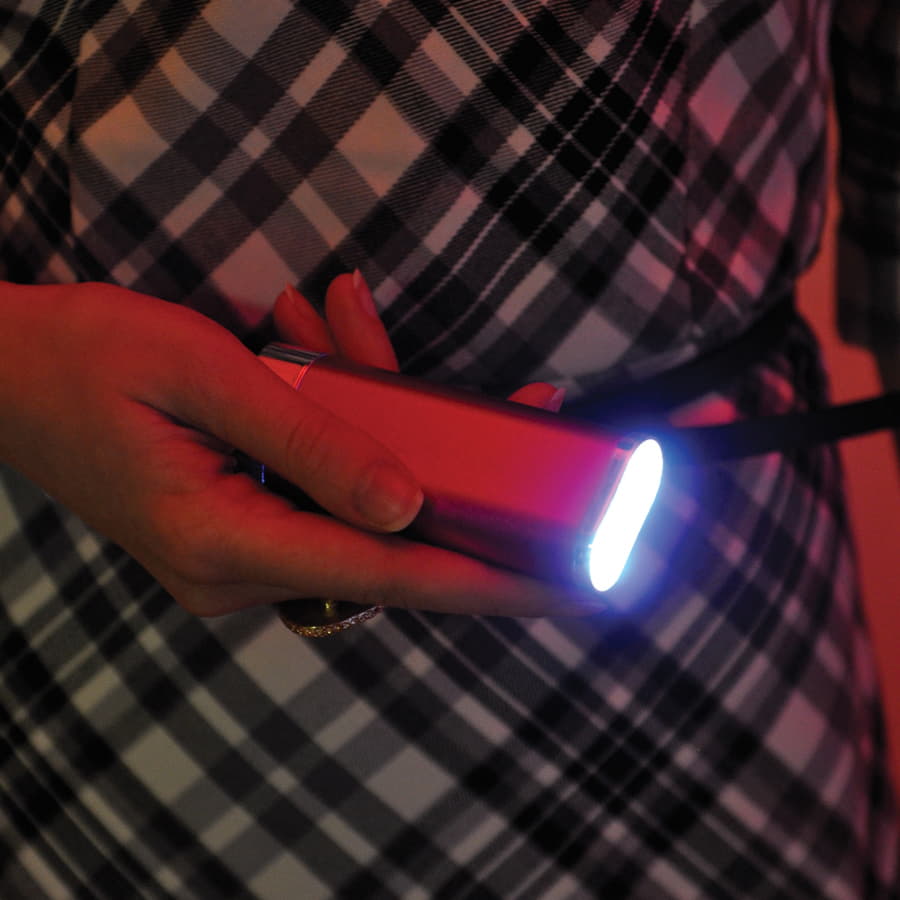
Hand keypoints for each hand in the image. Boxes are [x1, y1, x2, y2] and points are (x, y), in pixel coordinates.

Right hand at [0, 279, 588, 617]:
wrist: (4, 369)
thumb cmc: (89, 358)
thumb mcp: (207, 375)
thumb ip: (313, 441)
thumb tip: (409, 506)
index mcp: (226, 541)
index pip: (392, 572)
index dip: (490, 578)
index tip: (569, 583)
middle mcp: (238, 570)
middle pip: (389, 541)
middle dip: (457, 478)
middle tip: (528, 423)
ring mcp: (238, 556)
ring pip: (357, 505)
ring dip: (380, 422)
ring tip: (335, 318)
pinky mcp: (240, 530)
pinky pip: (322, 489)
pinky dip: (342, 428)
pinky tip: (319, 344)